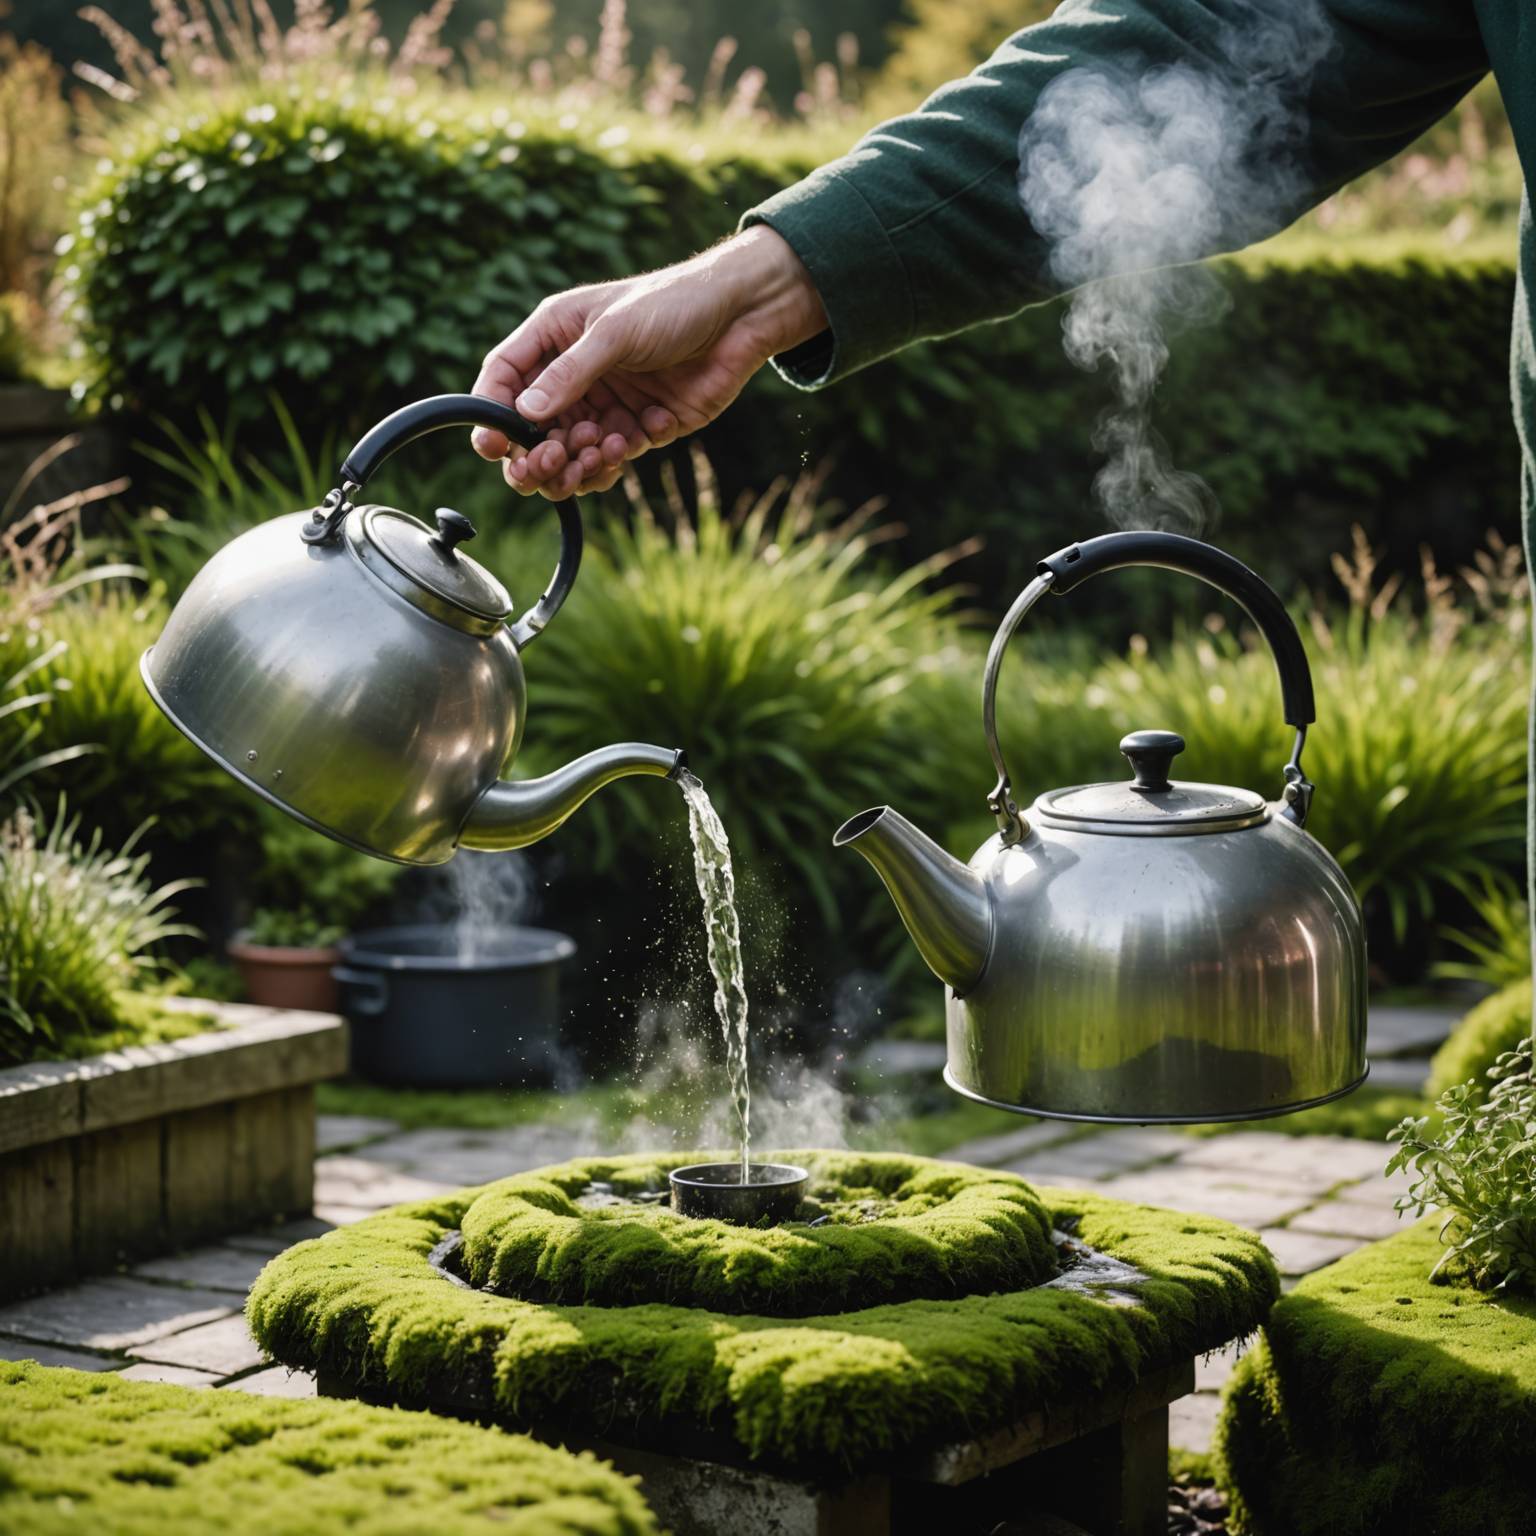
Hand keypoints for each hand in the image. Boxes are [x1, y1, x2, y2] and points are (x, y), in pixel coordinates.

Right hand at [470, 225, 826, 498]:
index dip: (492, 415)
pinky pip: (609, 461)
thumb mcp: (615, 332)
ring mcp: (604, 405)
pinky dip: (614, 461)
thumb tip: (525, 413)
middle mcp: (573, 375)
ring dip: (575, 465)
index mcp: (554, 337)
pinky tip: (637, 436)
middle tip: (550, 463)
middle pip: (531, 431)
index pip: (505, 379)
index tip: (492, 447)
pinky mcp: (637, 429)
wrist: (741, 318)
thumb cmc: (674, 304)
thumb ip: (570, 373)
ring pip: (568, 456)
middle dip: (535, 456)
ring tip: (601, 450)